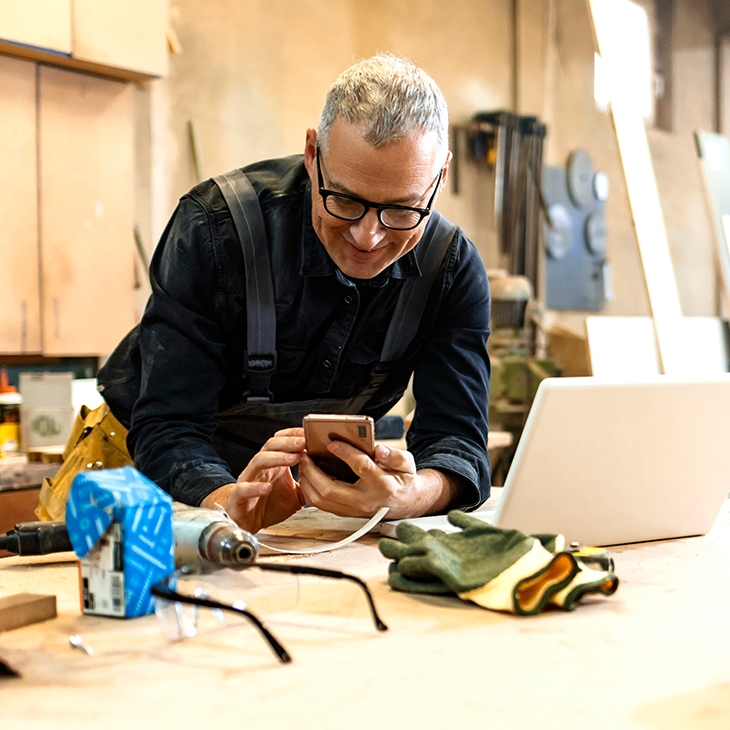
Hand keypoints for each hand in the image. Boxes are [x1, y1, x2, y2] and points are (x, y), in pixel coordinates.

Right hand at [201, 427, 305, 532]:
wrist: (249, 523)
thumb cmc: (270, 506)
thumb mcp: (297, 494)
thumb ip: (308, 482)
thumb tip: (328, 474)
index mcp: (273, 464)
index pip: (280, 441)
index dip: (292, 435)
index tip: (308, 433)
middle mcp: (260, 468)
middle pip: (271, 446)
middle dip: (288, 442)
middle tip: (303, 442)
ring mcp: (248, 480)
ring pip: (259, 461)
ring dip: (276, 458)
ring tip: (293, 458)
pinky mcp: (239, 496)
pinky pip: (245, 489)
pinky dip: (256, 487)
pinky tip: (267, 487)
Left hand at [298, 441, 457, 518]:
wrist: (405, 504)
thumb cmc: (402, 480)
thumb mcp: (407, 464)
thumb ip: (394, 456)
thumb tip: (378, 449)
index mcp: (382, 485)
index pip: (361, 467)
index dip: (345, 453)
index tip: (331, 443)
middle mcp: (365, 500)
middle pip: (331, 489)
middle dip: (313, 471)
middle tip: (305, 455)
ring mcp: (353, 510)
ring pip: (321, 500)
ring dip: (307, 481)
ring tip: (304, 463)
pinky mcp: (345, 513)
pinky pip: (321, 505)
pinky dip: (310, 490)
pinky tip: (308, 475)